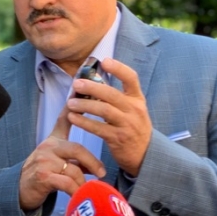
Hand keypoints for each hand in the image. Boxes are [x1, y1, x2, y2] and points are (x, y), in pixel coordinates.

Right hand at [18, 107, 104, 210]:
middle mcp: (48, 147)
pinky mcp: (43, 177)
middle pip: (77, 149)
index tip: (81, 90)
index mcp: (53, 140)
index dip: (73, 104)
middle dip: (92, 162)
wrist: (20, 190)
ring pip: (74, 169)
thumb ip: (74, 159)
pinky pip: (66, 183)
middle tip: (102, 173)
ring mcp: (44, 161)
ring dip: (84, 182)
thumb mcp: (56, 160)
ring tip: (88, 190)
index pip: (64, 119)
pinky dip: (76, 191)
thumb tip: (95, 166)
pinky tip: (78, 197)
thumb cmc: (43, 173)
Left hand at [66, 57, 151, 176]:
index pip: (131, 78)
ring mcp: (127, 124)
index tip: (104, 61)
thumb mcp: (133, 109)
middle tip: (76, 83)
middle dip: (92, 87)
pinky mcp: (118, 139)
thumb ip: (118, 96)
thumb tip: (93, 81)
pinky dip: (84, 122)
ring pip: (104, 110)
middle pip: (112, 94)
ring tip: (70, 102)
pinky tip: (72, 117)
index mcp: (137, 99)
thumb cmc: (134, 127)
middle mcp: (134, 110)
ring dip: (85, 105)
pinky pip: (98, 128)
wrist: (146, 155)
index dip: (118, 68)